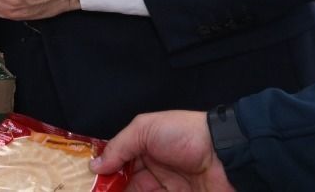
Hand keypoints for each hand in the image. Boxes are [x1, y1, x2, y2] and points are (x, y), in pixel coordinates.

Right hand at [93, 110, 230, 191]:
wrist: (226, 156)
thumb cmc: (184, 134)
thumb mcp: (145, 129)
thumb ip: (119, 147)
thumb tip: (95, 165)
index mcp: (144, 144)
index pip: (118, 159)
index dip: (103, 169)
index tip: (88, 179)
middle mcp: (153, 166)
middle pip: (125, 180)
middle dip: (110, 186)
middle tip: (95, 191)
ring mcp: (167, 186)